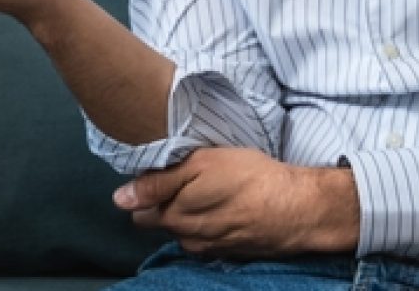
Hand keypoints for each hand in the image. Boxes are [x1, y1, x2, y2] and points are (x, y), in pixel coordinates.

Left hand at [114, 148, 359, 258]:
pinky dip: (212, 224)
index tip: (164, 175)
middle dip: (167, 204)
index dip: (149, 191)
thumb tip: (119, 199)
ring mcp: (210, 249)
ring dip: (191, 214)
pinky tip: (227, 208)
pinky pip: (209, 238)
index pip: (141, 211)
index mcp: (173, 217)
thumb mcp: (200, 166)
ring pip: (185, 231)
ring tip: (213, 192)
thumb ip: (157, 183)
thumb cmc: (250, 179)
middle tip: (191, 180)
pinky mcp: (230, 252)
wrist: (299, 209)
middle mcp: (187, 239)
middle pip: (162, 222)